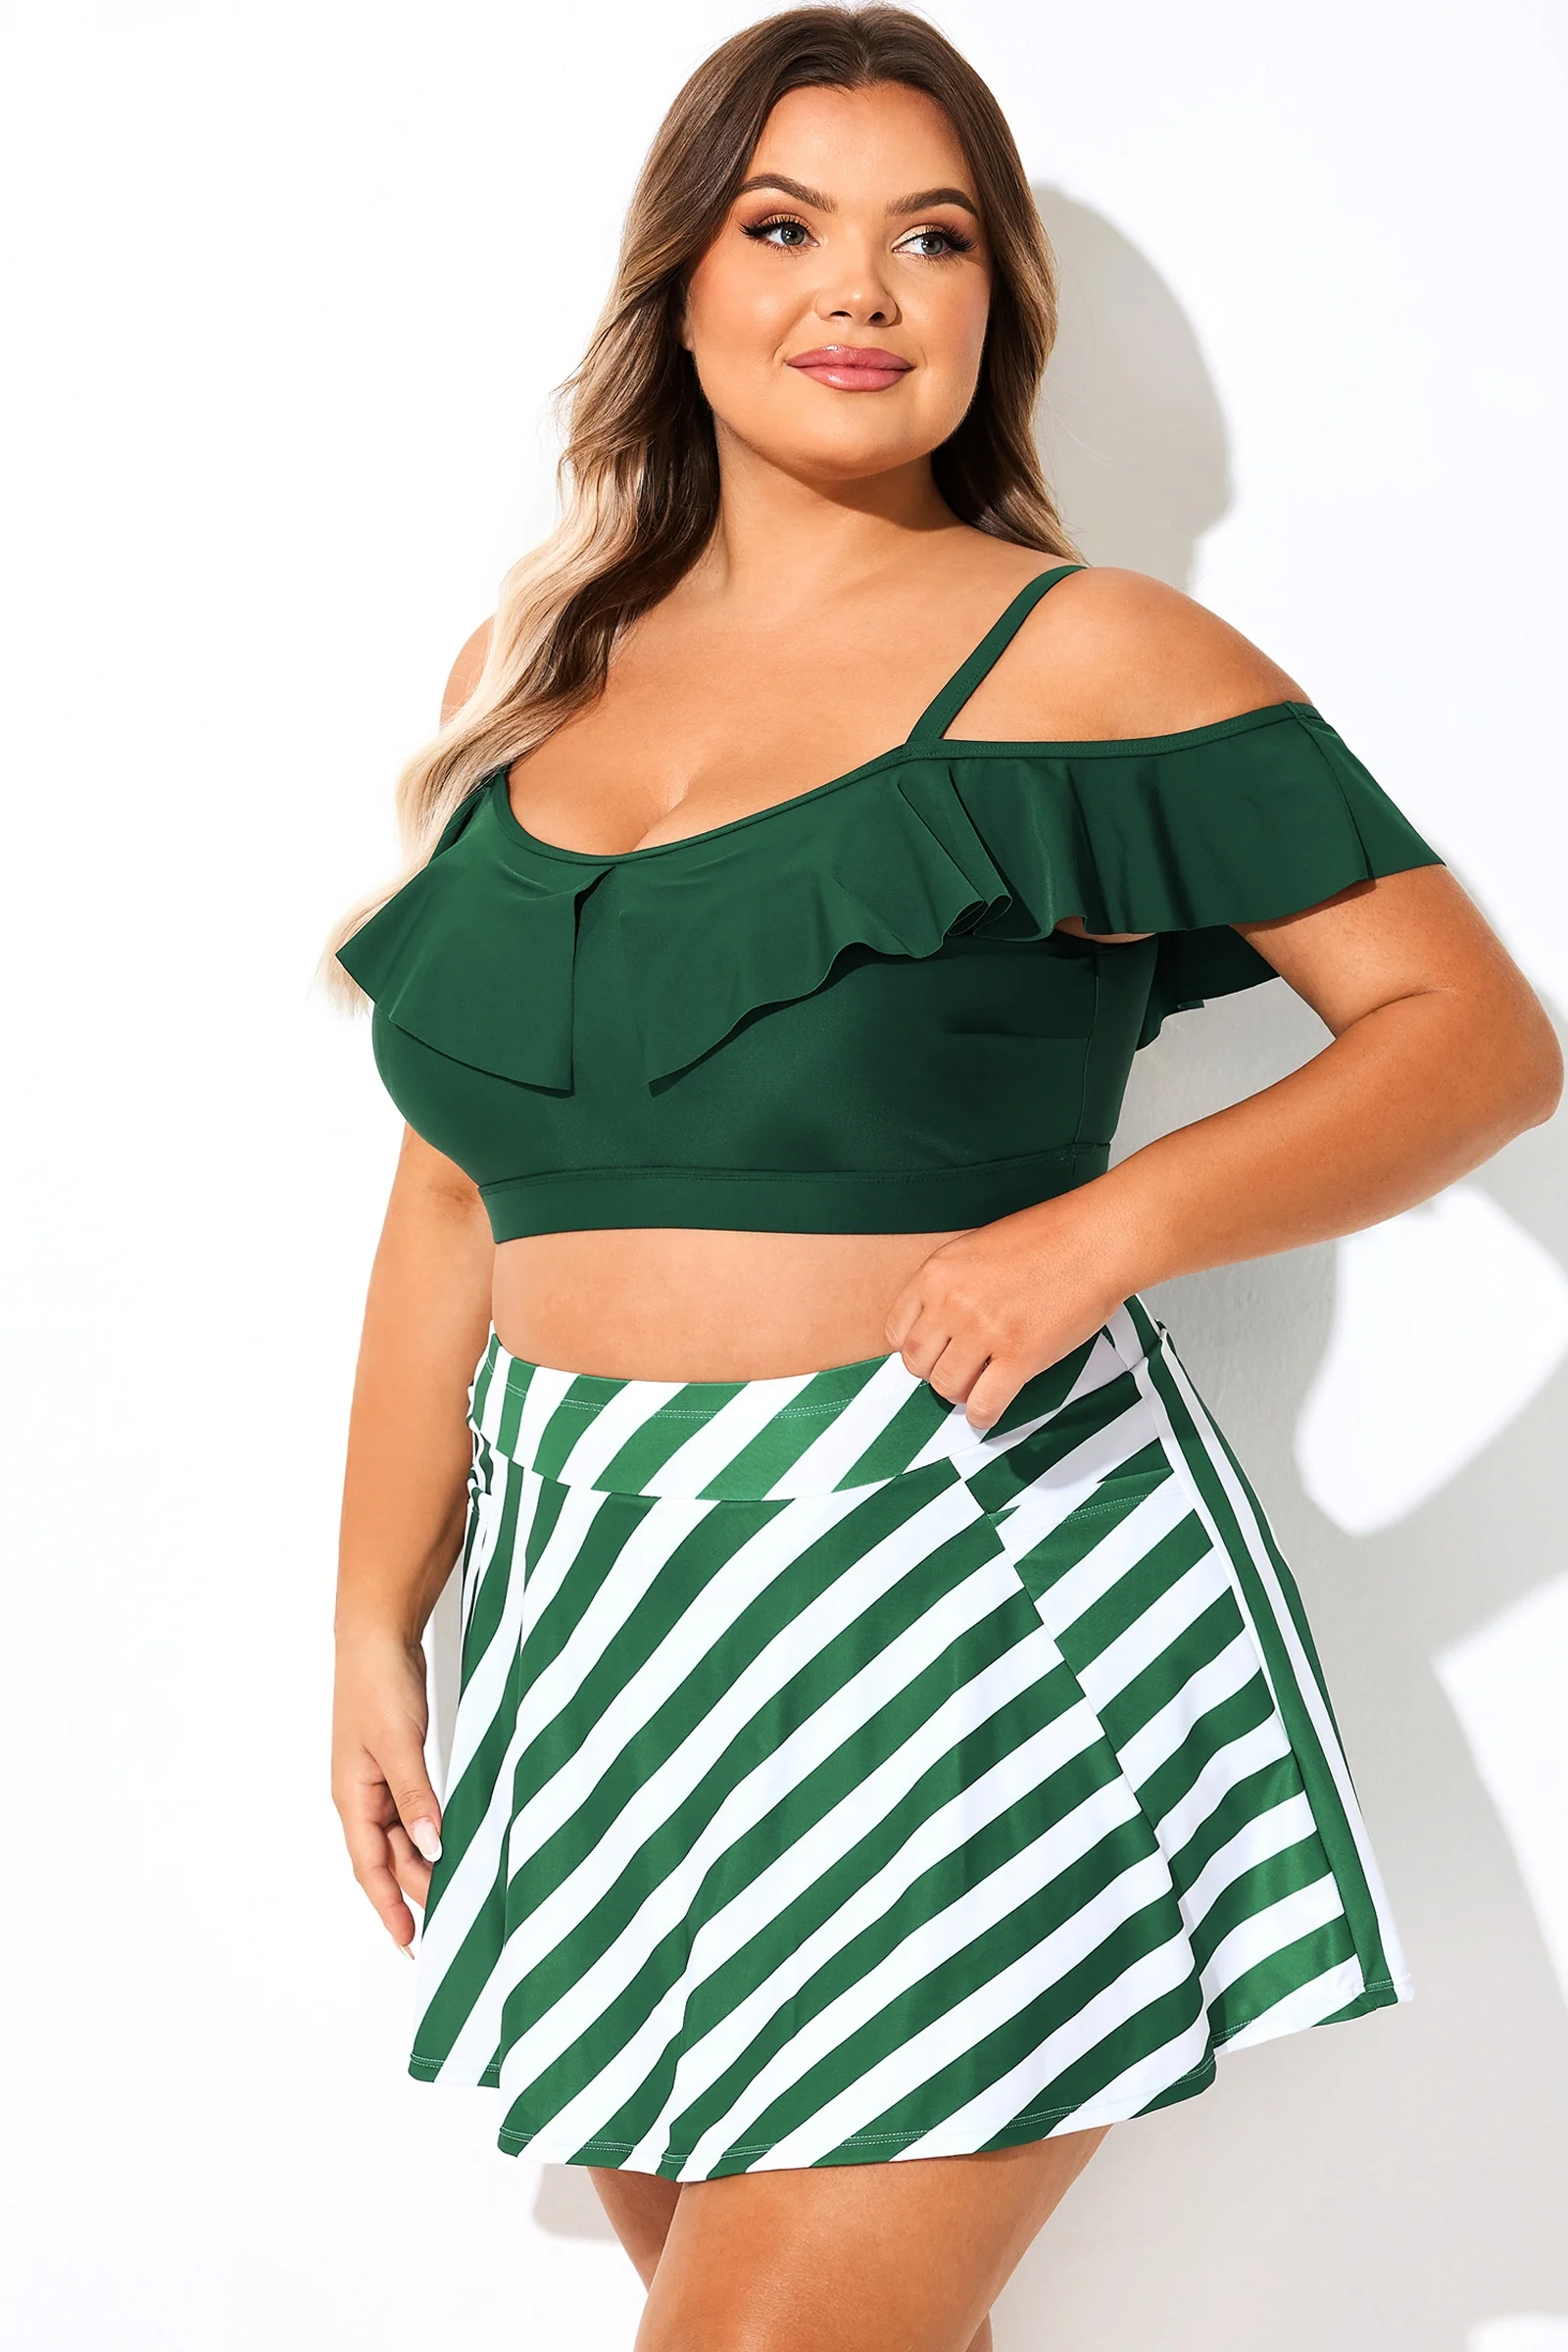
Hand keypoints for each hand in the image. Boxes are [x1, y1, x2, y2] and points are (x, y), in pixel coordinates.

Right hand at [331, 1628, 443, 1954]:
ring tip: (453, 1895)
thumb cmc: (378, 1686)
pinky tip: (448, 1845)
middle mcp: (362, 1796)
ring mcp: (379, 1781)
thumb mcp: (398, 1744)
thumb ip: (416, 1797)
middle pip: (388, 1858)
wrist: (377, 1637)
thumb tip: (430, 1847)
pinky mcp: (397, 1764)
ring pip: (401, 1838)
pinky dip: (429, 1833)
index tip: (410, 1941)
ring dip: (423, 1865)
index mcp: (352, 1797)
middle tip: (450, 1923)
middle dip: (414, 1892)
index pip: (370, 1867)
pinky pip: (411, 1812)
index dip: (389, 1906)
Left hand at [883, 1190, 1135, 1431]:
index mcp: (936, 1274)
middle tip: (958, 1368)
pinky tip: (991, 1406)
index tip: (933, 1351)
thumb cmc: (1045, 1238)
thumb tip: (937, 1323)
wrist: (1095, 1240)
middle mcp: (951, 1303)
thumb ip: (949, 1284)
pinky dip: (983, 1414)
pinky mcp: (1020, 1356)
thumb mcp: (974, 1248)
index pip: (896, 1333)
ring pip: (946, 1387)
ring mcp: (984, 1331)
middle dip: (934, 1372)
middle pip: (916, 1365)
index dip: (916, 1348)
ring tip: (978, 1384)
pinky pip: (984, 1404)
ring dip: (960, 1392)